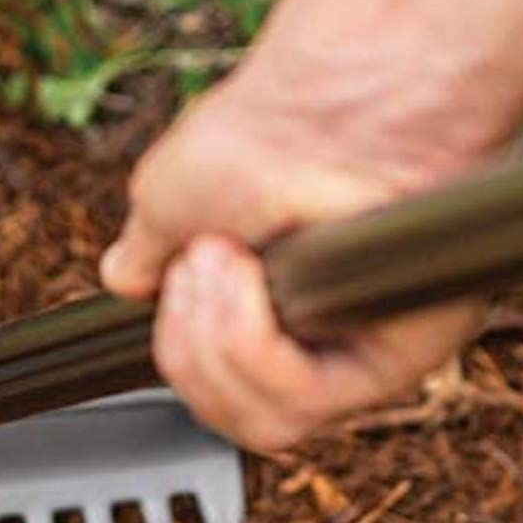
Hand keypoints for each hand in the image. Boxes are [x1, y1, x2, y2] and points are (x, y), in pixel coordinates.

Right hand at [100, 48, 492, 451]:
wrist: (333, 99)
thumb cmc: (273, 129)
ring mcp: (362, 352)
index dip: (181, 352)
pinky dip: (252, 345)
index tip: (171, 281)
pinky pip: (302, 403)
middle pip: (237, 420)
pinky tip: (249, 278)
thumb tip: (128, 278)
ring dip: (217, 341)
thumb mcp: (172, 198)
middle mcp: (327, 338)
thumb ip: (153, 253)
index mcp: (277, 307)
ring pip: (266, 423)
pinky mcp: (395, 358)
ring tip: (224, 260)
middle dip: (190, 348)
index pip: (219, 392)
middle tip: (199, 267)